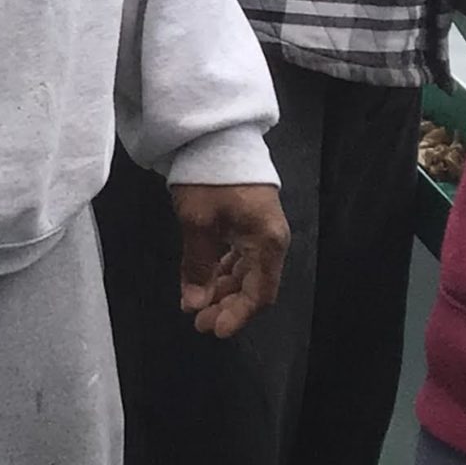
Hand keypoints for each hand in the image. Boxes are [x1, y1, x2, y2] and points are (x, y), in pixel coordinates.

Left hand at [170, 183, 288, 338]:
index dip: (237, 315)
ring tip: (195, 304)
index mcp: (268, 241)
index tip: (212, 329)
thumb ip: (198, 266)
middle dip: (226, 306)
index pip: (259, 293)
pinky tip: (201, 281)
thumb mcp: (198, 224)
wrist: (214, 135)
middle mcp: (270, 239)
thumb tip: (196, 303)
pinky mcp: (247, 221)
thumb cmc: (209, 178)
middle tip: (197, 321)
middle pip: (253, 285)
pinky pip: (238, 256)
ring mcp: (260, 229)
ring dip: (222, 290)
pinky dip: (220, 270)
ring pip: (245, 272)